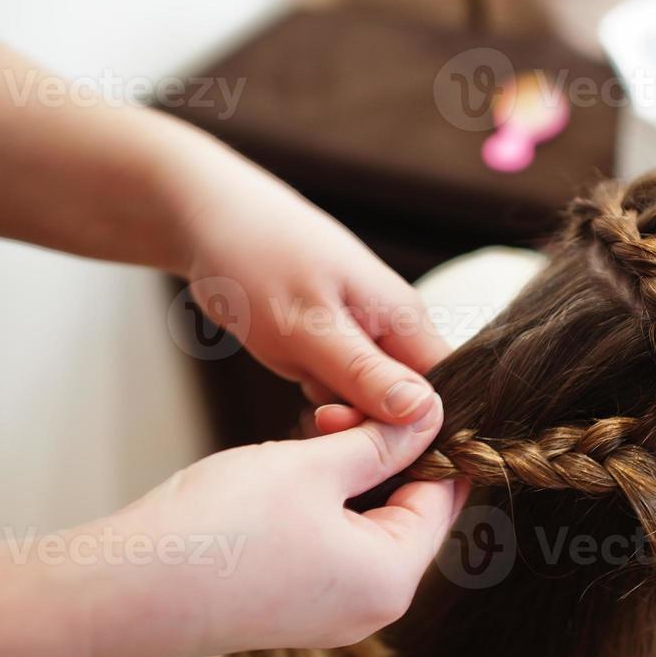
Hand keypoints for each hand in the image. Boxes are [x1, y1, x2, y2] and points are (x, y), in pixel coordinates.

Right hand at [84, 395, 463, 656]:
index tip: (408, 397)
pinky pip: (331, 547)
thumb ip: (379, 440)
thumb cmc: (222, 527)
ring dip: (350, 477)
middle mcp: (371, 607)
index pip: (443, 497)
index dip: (431, 441)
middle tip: (341, 410)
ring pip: (366, 526)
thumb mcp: (313, 465)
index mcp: (392, 577)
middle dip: (384, 456)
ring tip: (312, 433)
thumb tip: (429, 417)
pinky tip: (290, 471)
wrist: (128, 589)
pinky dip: (323, 506)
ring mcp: (331, 614)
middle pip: (408, 513)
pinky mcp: (293, 610)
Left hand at [176, 159, 451, 421]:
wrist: (210, 215)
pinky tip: (292, 367)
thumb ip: (365, 374)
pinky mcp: (337, 338)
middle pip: (408, 402)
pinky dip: (318, 390)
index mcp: (405, 318)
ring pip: (371, 397)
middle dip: (367, 421)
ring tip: (299, 377)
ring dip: (337, 406)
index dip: (421, 428)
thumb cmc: (256, 259)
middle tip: (318, 415)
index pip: (445, 392)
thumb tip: (426, 414)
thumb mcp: (307, 328)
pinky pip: (342, 384)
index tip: (370, 441)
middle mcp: (395, 326)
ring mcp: (365, 332)